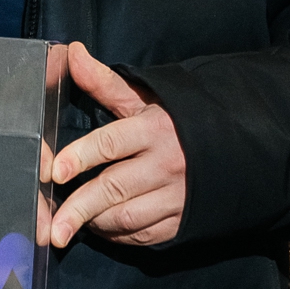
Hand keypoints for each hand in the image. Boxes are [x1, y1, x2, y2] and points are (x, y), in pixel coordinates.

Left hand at [49, 41, 186, 249]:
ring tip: (72, 223)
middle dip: (78, 209)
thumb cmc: (178, 119)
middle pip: (113, 189)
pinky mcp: (183, 220)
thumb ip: (104, 82)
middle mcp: (166, 164)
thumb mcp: (144, 98)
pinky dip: (118, 236)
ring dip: (95, 223)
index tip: (55, 171)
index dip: (80, 157)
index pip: (110, 143)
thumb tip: (72, 52)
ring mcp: (177, 196)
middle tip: (51, 228)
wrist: (237, 147)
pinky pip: (143, 235)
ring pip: (126, 218)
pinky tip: (101, 228)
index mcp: (154, 128)